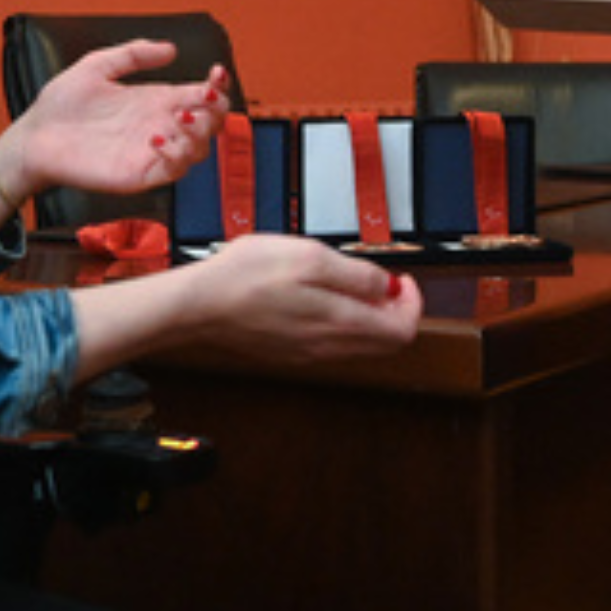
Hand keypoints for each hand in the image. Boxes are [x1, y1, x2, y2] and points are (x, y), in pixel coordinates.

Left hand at [0, 42, 228, 207]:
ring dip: (200, 133)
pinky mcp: (138, 174)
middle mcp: (159, 126)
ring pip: (199, 150)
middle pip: (210, 124)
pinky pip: (172, 171)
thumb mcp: (97, 66)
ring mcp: (151, 152)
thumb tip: (170, 49)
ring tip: (181, 117)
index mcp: (154, 101)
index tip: (215, 74)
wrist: (33, 137)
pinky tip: (156, 138)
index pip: (201, 96)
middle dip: (217, 110)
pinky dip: (175, 155)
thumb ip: (133, 54)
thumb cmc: (60, 106)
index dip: (217, 86)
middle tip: (203, 97)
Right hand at [185, 235, 424, 362]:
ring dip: (369, 317)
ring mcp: (308, 353)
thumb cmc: (246, 276)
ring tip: (352, 284)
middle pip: (386, 342)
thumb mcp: (310, 256)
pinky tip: (323, 298)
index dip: (412, 304)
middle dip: (395, 311)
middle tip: (385, 282)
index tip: (403, 280)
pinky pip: (334, 344)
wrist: (198, 305)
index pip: (403, 331)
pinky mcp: (290, 352)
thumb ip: (356, 275)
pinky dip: (344, 323)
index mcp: (339, 324)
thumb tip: (387, 287)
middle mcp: (328, 347)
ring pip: (361, 344)